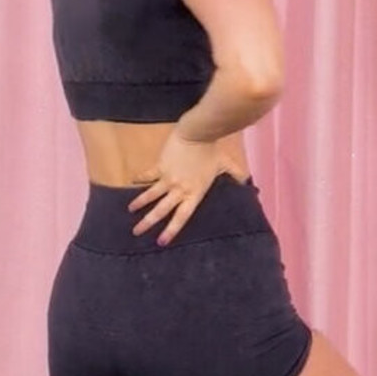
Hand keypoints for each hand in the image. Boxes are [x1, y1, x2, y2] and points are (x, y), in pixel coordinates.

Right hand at [127, 128, 247, 244]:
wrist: (198, 133)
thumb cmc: (213, 150)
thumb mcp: (226, 165)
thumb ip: (235, 175)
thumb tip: (247, 182)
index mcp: (194, 194)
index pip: (181, 217)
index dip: (171, 230)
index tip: (161, 242)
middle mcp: (179, 190)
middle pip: (161, 210)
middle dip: (148, 223)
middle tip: (136, 232)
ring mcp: (168, 178)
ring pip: (150, 195)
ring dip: (139, 204)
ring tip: (130, 212)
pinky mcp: (160, 166)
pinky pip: (148, 175)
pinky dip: (140, 179)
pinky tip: (132, 182)